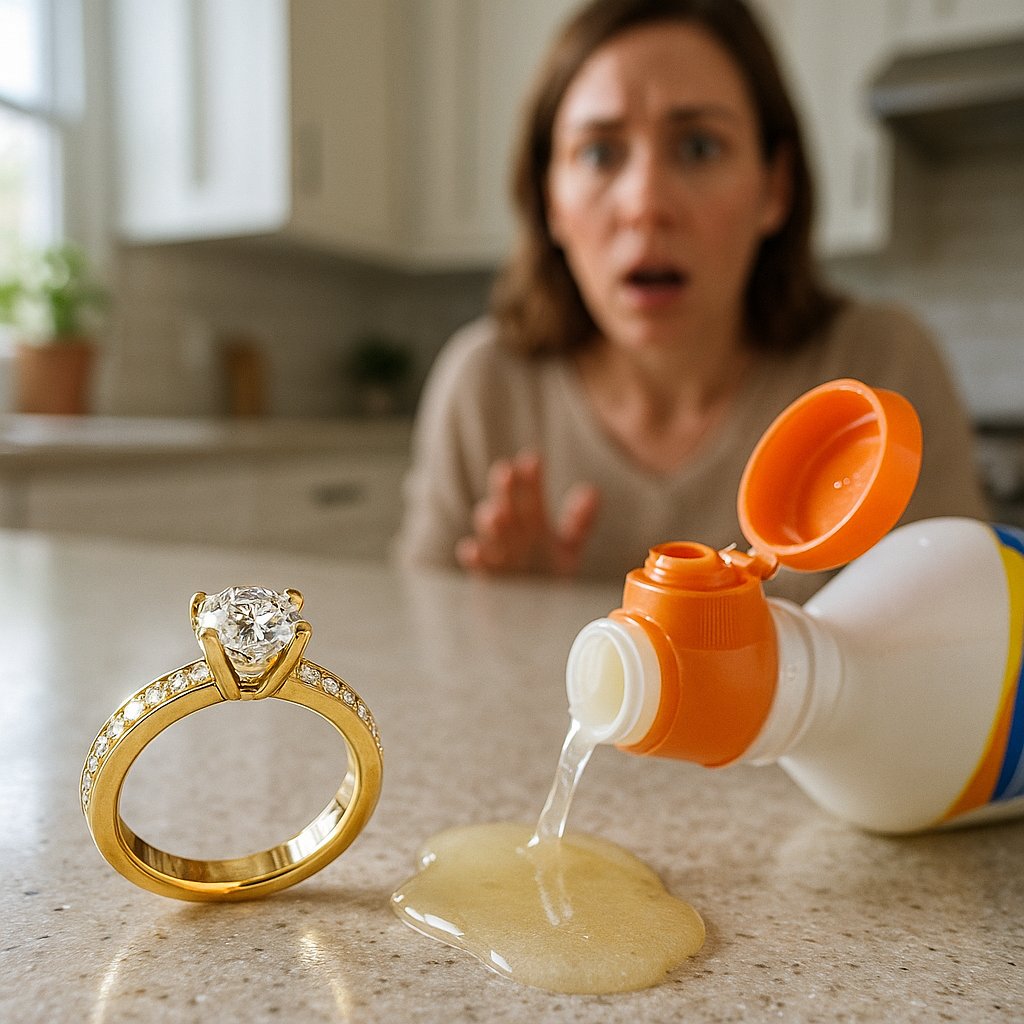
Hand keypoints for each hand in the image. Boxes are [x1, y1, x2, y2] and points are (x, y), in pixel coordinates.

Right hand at [455, 452, 600, 576]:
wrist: (536, 610)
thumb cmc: (549, 573)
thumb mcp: (568, 546)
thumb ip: (579, 521)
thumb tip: (592, 492)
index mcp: (532, 522)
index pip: (531, 494)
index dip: (532, 478)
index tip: (533, 460)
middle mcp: (514, 533)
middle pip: (507, 505)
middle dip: (505, 489)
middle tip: (506, 471)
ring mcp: (500, 553)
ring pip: (490, 532)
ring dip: (490, 520)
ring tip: (496, 512)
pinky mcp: (489, 576)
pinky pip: (478, 565)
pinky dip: (474, 557)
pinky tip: (473, 549)